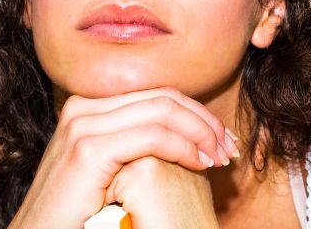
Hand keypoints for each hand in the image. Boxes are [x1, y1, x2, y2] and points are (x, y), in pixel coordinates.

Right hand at [8, 87, 237, 228]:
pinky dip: (184, 147)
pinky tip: (201, 164)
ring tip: (221, 158)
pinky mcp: (87, 151)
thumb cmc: (80, 216)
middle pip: (163, 97)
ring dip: (201, 132)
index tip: (223, 140)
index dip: (197, 114)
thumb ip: (140, 147)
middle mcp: (83, 108)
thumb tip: (190, 138)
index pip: (157, 95)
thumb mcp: (113, 172)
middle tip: (230, 148)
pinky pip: (153, 136)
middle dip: (205, 121)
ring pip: (162, 110)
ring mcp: (82, 126)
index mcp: (89, 108)